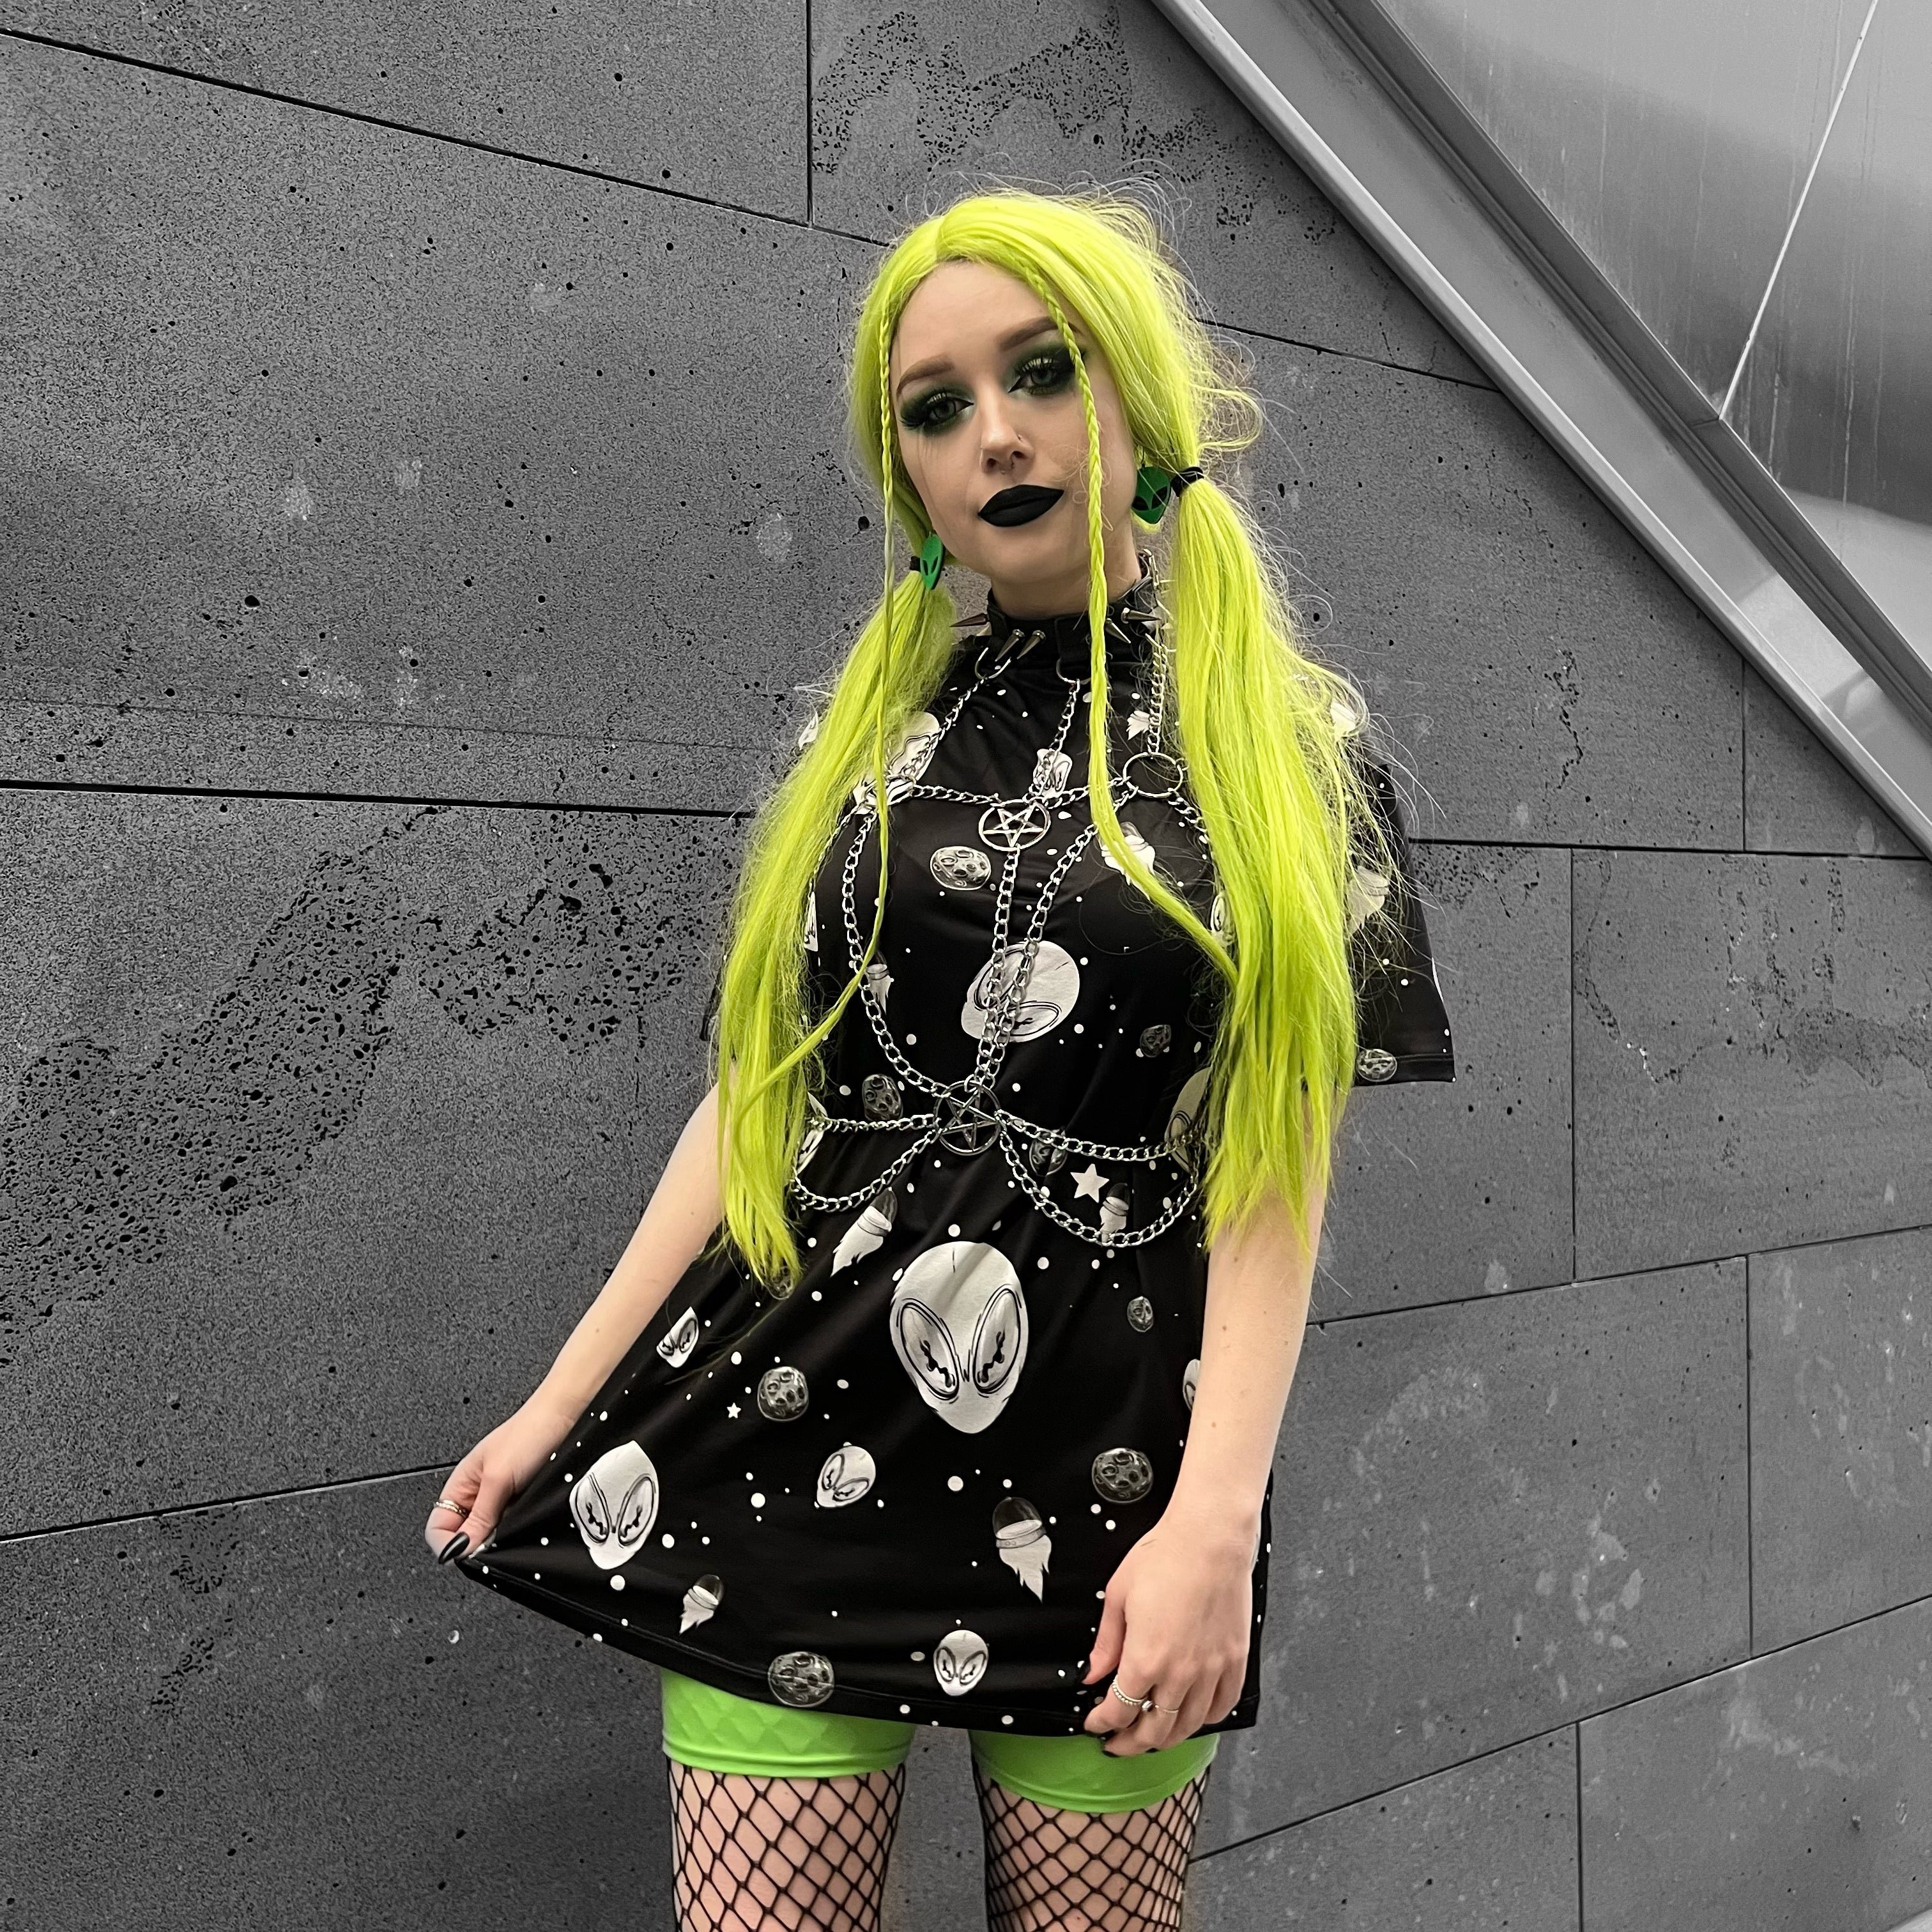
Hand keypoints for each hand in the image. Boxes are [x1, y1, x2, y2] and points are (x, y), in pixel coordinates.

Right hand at [421, 1395, 579, 1563]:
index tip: (468, 1552)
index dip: (449, 1544)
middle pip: (464, 1536)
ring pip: (490, 1534)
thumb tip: (460, 1549)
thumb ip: (480, 1516)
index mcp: (460, 1486)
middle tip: (495, 1541)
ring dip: (500, 1537)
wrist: (566, 1417)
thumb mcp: (498, 1478)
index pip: (438, 1528)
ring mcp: (500, 1500)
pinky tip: (528, 1522)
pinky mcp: (522, 1502)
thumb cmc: (529, 1433)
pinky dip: (518, 1530)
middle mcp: (477, 1495)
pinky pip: (512, 1527)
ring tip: (515, 1526)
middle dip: (477, 1544)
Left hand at [1080, 1506, 1255, 1753]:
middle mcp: (1180, 1674)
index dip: (1101, 1724)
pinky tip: (1193, 1717)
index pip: (1119, 1712)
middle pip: (1153, 1731)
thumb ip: (1107, 1642)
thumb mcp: (1119, 1595)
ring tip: (1152, 1736)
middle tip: (1118, 1744)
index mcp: (1145, 1659)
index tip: (1094, 1723)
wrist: (1210, 1538)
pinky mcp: (1235, 1661)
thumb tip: (1093, 1672)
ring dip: (1166, 1738)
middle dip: (1130, 1744)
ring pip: (1188, 1726)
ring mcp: (1211, 1670)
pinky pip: (1222, 1706)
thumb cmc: (1165, 1556)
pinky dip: (1205, 1720)